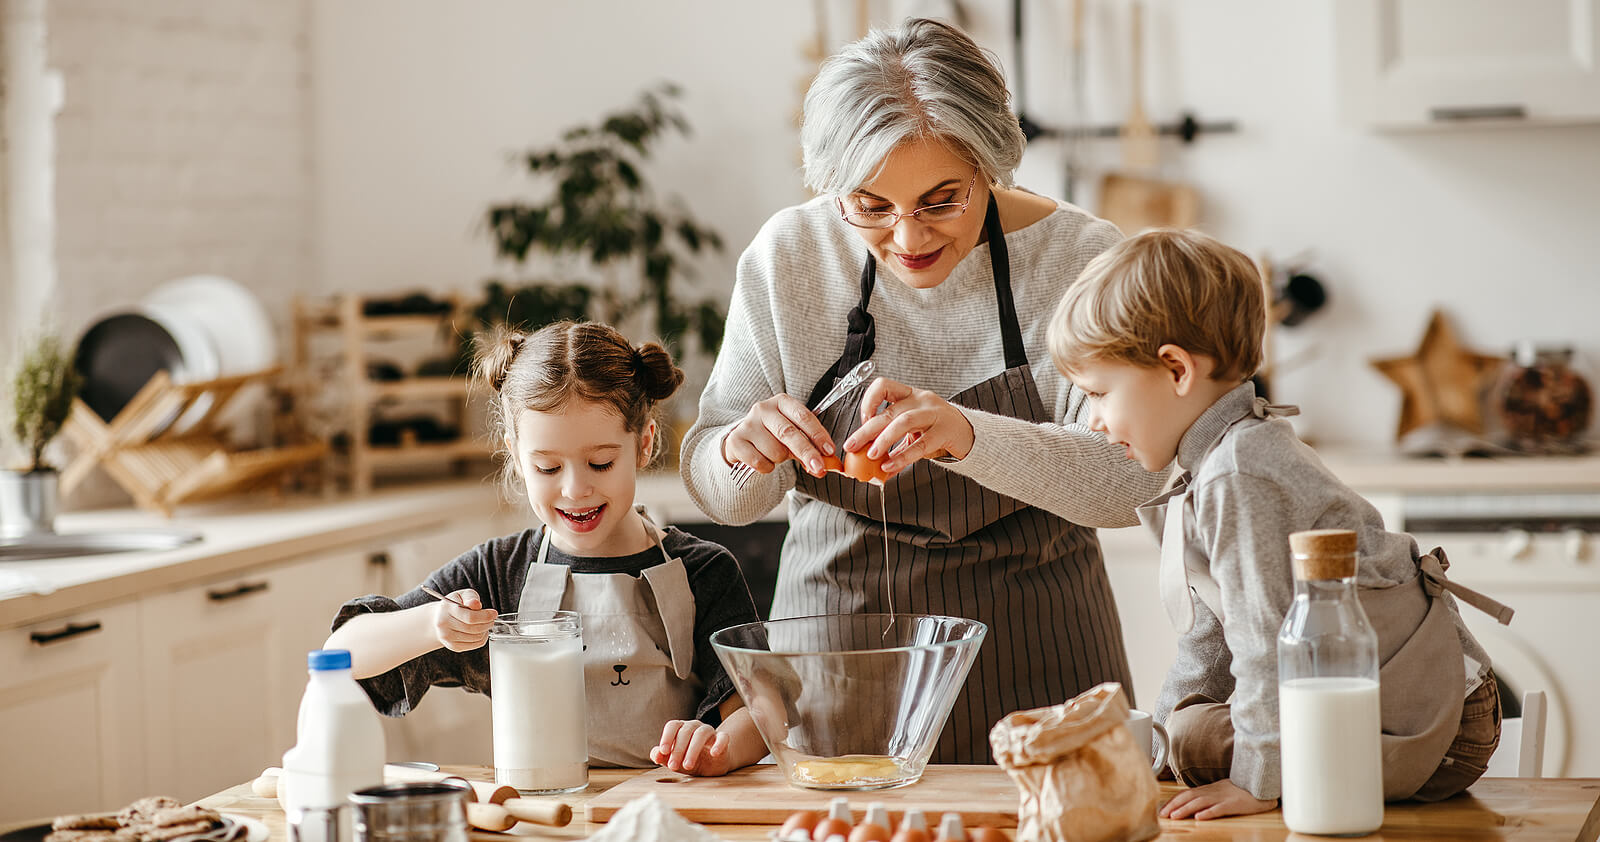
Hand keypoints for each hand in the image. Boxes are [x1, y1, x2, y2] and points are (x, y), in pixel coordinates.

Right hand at [432, 589, 496, 651]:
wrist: (440, 618)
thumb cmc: (455, 604)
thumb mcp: (462, 594)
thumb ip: (470, 597)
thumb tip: (475, 604)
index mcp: (446, 609)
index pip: (470, 617)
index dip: (486, 616)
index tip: (494, 613)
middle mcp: (443, 624)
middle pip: (474, 628)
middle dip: (487, 623)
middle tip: (492, 619)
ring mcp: (447, 637)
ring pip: (475, 637)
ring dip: (485, 631)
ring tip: (486, 624)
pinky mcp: (453, 646)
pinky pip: (474, 645)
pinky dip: (482, 638)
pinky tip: (481, 631)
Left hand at [650, 720, 733, 775]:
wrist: (712, 765)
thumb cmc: (689, 759)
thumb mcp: (674, 760)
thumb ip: (662, 757)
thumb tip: (655, 755)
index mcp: (681, 728)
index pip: (673, 725)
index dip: (667, 737)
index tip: (663, 751)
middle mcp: (695, 726)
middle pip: (685, 731)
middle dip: (678, 750)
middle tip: (673, 766)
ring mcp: (710, 732)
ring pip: (701, 734)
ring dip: (693, 750)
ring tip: (687, 766)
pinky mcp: (723, 739)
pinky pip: (723, 737)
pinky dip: (718, 744)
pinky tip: (714, 753)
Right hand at [722, 393, 836, 478]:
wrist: (741, 441)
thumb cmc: (772, 435)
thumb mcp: (792, 435)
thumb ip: (809, 446)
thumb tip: (827, 464)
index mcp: (782, 402)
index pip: (803, 416)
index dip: (818, 434)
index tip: (829, 450)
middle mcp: (763, 409)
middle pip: (789, 433)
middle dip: (807, 452)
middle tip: (819, 468)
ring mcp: (747, 424)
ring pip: (775, 451)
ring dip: (781, 460)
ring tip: (775, 455)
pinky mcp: (736, 441)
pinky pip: (760, 462)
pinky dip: (766, 467)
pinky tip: (763, 460)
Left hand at [840, 378, 975, 472]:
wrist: (969, 434)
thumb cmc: (937, 430)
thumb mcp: (914, 431)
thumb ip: (893, 443)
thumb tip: (869, 463)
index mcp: (910, 395)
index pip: (884, 386)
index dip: (869, 401)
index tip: (863, 420)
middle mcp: (921, 401)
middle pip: (889, 412)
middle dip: (867, 430)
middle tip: (852, 445)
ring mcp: (934, 415)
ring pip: (904, 422)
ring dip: (884, 439)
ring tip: (871, 455)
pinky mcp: (944, 432)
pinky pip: (921, 444)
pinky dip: (903, 456)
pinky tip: (890, 465)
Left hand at [1159, 779, 1277, 819]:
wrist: (1259, 785)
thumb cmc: (1238, 790)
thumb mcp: (1218, 791)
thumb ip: (1205, 796)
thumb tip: (1189, 803)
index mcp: (1208, 790)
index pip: (1186, 793)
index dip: (1173, 801)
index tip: (1162, 808)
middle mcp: (1212, 792)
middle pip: (1189, 797)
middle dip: (1174, 805)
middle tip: (1162, 814)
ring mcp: (1222, 798)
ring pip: (1200, 802)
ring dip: (1185, 809)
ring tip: (1175, 817)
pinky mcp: (1233, 804)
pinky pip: (1219, 809)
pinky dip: (1208, 813)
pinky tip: (1200, 817)